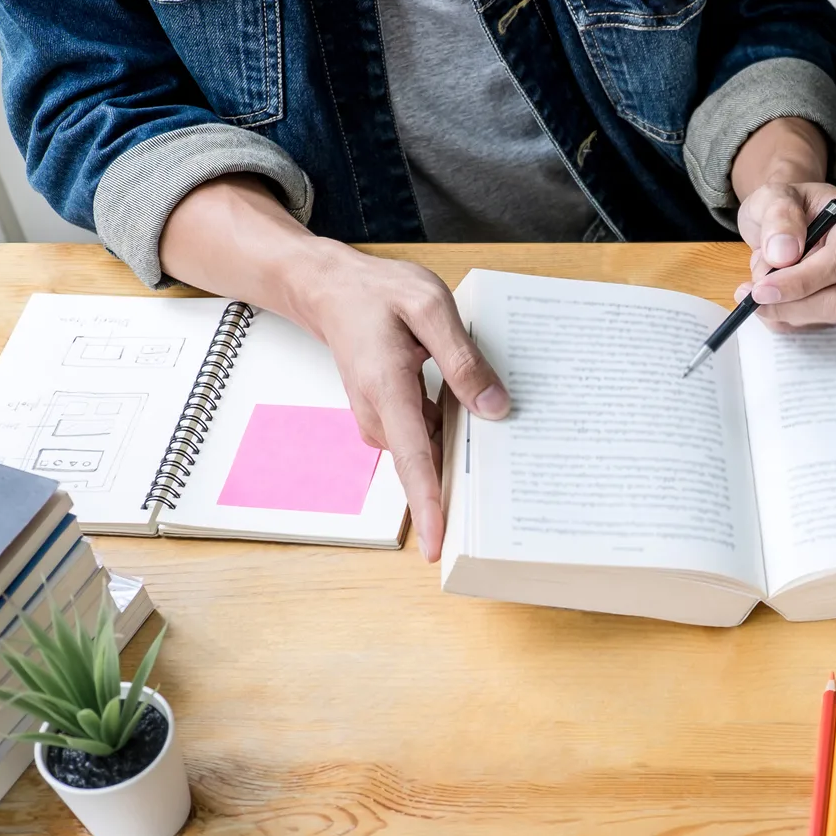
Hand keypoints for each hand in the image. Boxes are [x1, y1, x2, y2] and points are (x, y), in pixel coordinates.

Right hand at [287, 239, 510, 561]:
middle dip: (460, 490)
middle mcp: (380, 414)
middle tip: (506, 505)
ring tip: (504, 466)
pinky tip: (482, 429)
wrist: (330, 290)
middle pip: (424, 467)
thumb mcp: (429, 307)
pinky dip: (451, 440)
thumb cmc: (377, 293)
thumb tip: (494, 407)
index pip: (412, 460)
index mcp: (388, 389)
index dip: (427, 505)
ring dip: (461, 461)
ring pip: (428, 454)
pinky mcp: (391, 416)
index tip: (436, 545)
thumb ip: (462, 359)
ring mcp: (383, 419)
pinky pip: (426, 440)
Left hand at [734, 180, 835, 329]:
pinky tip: (772, 295)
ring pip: (828, 314)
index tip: (761, 289)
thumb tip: (783, 254)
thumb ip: (778, 217)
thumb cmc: (784, 206)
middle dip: (791, 303)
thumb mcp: (772, 196)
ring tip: (763, 277)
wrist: (786, 221)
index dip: (800, 281)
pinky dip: (786, 316)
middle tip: (753, 293)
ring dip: (785, 308)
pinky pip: (816, 324)